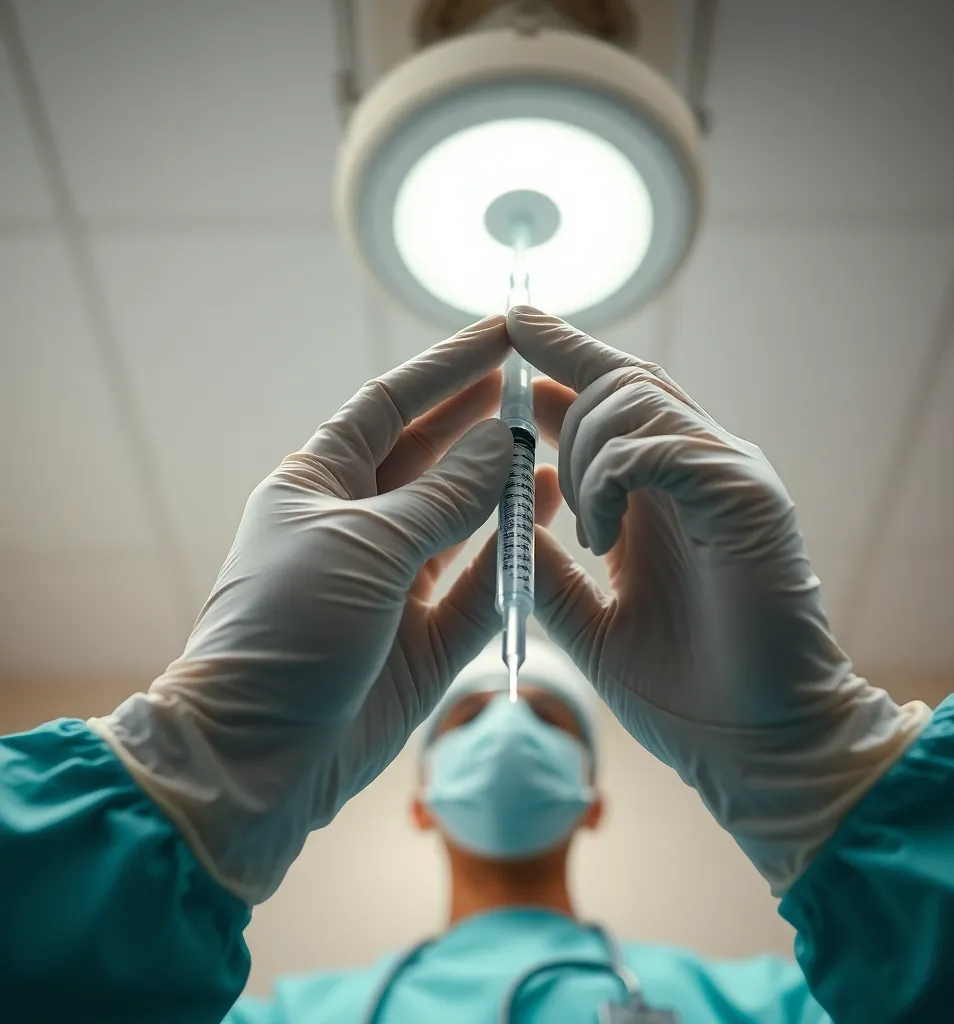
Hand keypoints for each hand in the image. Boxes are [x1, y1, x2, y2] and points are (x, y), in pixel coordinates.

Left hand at [93, 316, 559, 903]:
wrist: (260, 756)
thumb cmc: (292, 629)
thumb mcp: (369, 545)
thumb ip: (446, 494)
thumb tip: (505, 439)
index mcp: (318, 485)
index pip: (390, 404)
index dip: (445, 368)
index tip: (503, 335)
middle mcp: (357, 526)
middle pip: (430, 458)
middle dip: (479, 423)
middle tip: (537, 393)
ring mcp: (392, 584)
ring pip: (459, 522)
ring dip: (502, 491)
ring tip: (550, 458)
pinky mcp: (422, 639)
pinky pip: (477, 587)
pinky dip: (509, 558)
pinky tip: (541, 522)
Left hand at [507, 307, 929, 892]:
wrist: (757, 749)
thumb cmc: (683, 691)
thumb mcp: (589, 621)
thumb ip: (552, 566)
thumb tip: (513, 513)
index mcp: (660, 496)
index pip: (610, 400)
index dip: (564, 357)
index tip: (517, 325)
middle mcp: (696, 471)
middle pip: (623, 377)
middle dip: (564, 359)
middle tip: (519, 373)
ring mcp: (725, 477)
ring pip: (635, 398)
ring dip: (583, 446)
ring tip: (582, 525)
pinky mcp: (748, 498)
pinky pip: (661, 447)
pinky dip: (612, 478)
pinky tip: (598, 536)